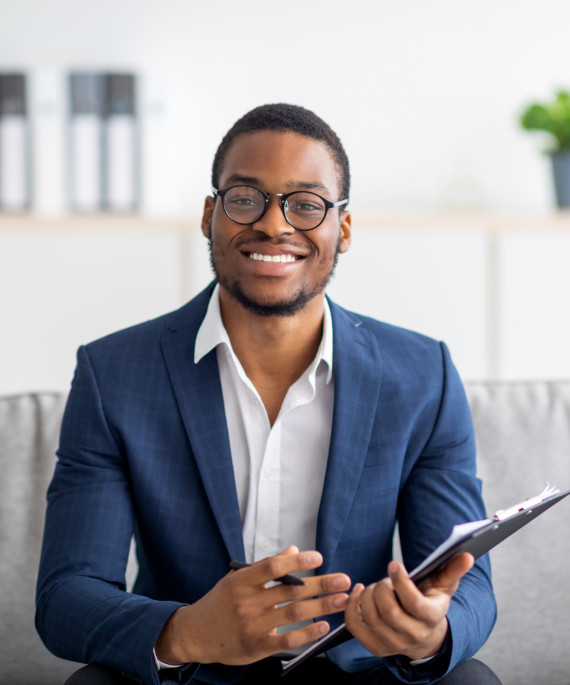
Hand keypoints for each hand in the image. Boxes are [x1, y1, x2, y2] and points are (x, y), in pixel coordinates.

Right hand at [155, 546, 350, 665]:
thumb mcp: (236, 579)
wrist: (194, 634)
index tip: (318, 557)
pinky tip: (323, 626)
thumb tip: (294, 551)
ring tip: (341, 600)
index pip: (273, 567)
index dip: (297, 561)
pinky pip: (286, 640)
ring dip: (320, 607)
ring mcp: (252, 625)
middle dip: (320, 585)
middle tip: (343, 580)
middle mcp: (247, 602)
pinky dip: (307, 633)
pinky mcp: (256, 647)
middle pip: (290, 591)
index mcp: (241, 581)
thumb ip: (265, 567)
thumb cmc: (219, 602)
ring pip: (292, 614)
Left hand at [344, 553, 473, 660]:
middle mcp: (413, 635)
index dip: (400, 581)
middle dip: (382, 588)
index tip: (393, 565)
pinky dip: (352, 606)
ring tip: (375, 587)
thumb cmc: (431, 601)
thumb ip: (453, 569)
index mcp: (432, 618)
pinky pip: (355, 627)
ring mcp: (393, 644)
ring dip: (368, 595)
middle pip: (389, 611)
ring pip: (371, 617)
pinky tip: (359, 592)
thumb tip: (467, 556)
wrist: (424, 635)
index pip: (413, 602)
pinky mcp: (375, 647)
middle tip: (385, 580)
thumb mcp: (443, 585)